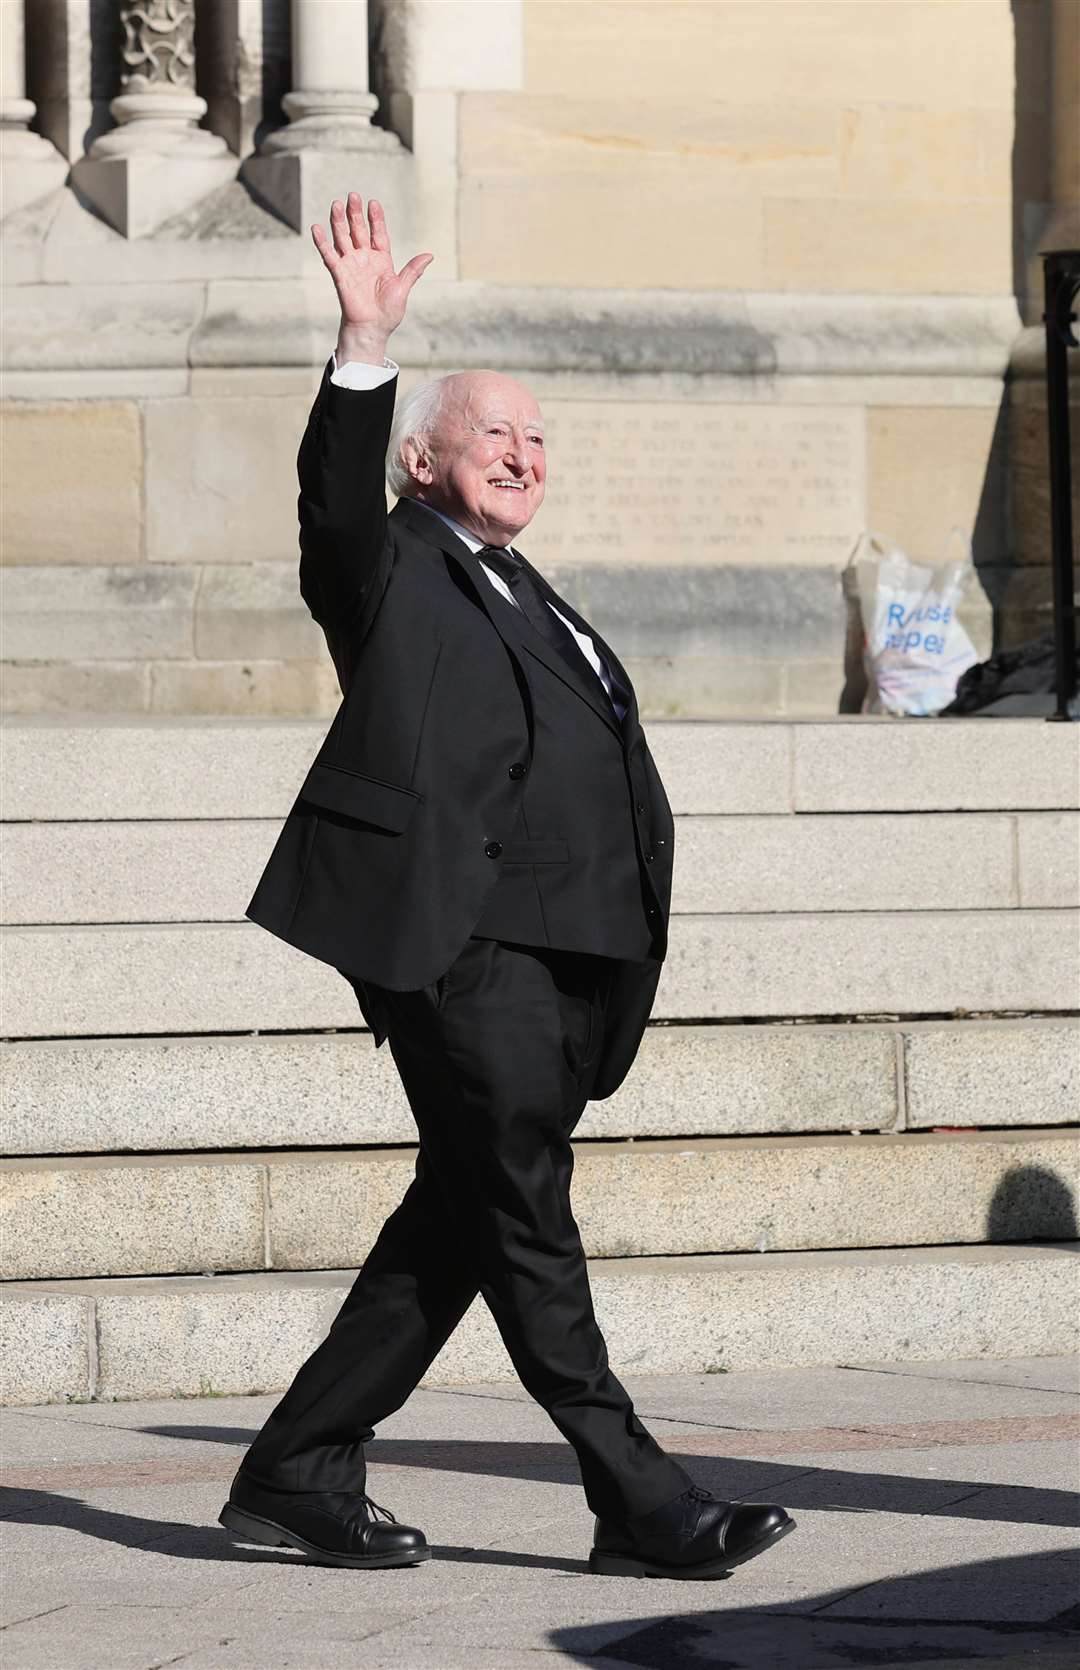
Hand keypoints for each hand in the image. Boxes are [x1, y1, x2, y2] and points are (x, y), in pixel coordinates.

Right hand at [311, 192, 432, 364]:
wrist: (373, 328)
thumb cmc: (388, 311)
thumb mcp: (403, 288)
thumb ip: (413, 270)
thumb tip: (430, 255)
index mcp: (382, 259)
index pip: (378, 234)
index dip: (376, 219)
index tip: (373, 203)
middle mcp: (365, 258)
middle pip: (358, 231)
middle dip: (355, 214)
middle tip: (353, 196)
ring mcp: (351, 265)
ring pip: (343, 238)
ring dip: (339, 222)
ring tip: (336, 204)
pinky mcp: (339, 274)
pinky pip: (329, 256)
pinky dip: (322, 243)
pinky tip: (317, 228)